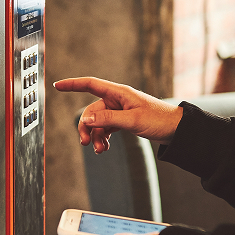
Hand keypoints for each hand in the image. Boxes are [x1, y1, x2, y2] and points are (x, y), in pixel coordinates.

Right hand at [53, 77, 183, 153]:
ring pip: (98, 123)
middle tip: (86, 143)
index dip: (73, 84)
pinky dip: (103, 138)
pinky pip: (106, 128)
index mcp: (118, 93)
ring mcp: (119, 111)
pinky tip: (105, 148)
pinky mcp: (123, 121)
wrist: (177, 130)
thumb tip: (86, 121)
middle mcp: (116, 100)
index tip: (57, 86)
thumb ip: (108, 120)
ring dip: (96, 136)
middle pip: (91, 111)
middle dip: (86, 127)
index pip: (90, 84)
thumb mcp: (132, 120)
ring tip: (100, 150)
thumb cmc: (158, 120)